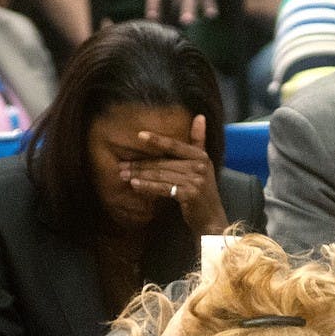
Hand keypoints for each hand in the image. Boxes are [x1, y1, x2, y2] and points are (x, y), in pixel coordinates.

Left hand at [119, 114, 227, 233]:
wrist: (212, 219)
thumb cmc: (203, 192)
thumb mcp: (204, 165)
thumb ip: (199, 142)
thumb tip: (199, 116)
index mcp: (201, 156)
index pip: (175, 145)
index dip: (157, 140)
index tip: (139, 135)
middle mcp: (199, 166)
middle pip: (164, 162)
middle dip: (140, 164)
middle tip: (121, 165)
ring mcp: (195, 180)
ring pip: (161, 174)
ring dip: (140, 175)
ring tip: (123, 174)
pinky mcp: (188, 195)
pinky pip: (163, 188)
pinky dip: (147, 186)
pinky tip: (135, 185)